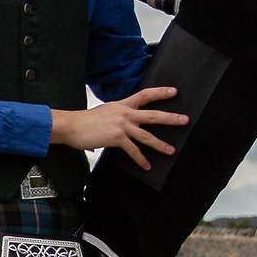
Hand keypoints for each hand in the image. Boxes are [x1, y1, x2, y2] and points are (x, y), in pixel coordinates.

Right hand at [50, 87, 189, 170]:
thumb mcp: (105, 111)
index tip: (174, 91)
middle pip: (153, 115)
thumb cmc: (85, 121)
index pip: (145, 95)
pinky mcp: (117, 137)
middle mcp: (124, 113)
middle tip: (184, 120)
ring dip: (160, 144)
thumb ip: (118, 114)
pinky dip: (140, 159)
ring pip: (146, 135)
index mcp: (122, 105)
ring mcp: (121, 125)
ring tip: (171, 150)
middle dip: (170, 118)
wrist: (71, 125)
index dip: (160, 92)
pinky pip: (133, 150)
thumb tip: (125, 123)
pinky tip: (146, 165)